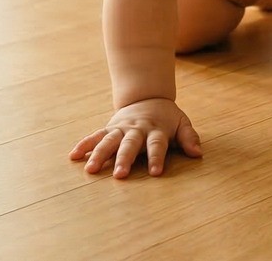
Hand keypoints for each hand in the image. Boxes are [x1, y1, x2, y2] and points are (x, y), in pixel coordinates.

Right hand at [69, 98, 201, 178]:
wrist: (147, 95)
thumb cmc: (166, 116)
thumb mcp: (182, 123)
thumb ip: (189, 137)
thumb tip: (197, 153)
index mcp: (156, 130)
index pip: (157, 145)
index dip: (157, 158)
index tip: (156, 173)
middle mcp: (137, 129)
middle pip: (130, 145)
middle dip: (124, 159)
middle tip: (120, 175)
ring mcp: (121, 128)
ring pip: (109, 141)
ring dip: (99, 154)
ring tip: (91, 169)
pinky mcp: (109, 128)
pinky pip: (95, 136)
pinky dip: (84, 145)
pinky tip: (73, 156)